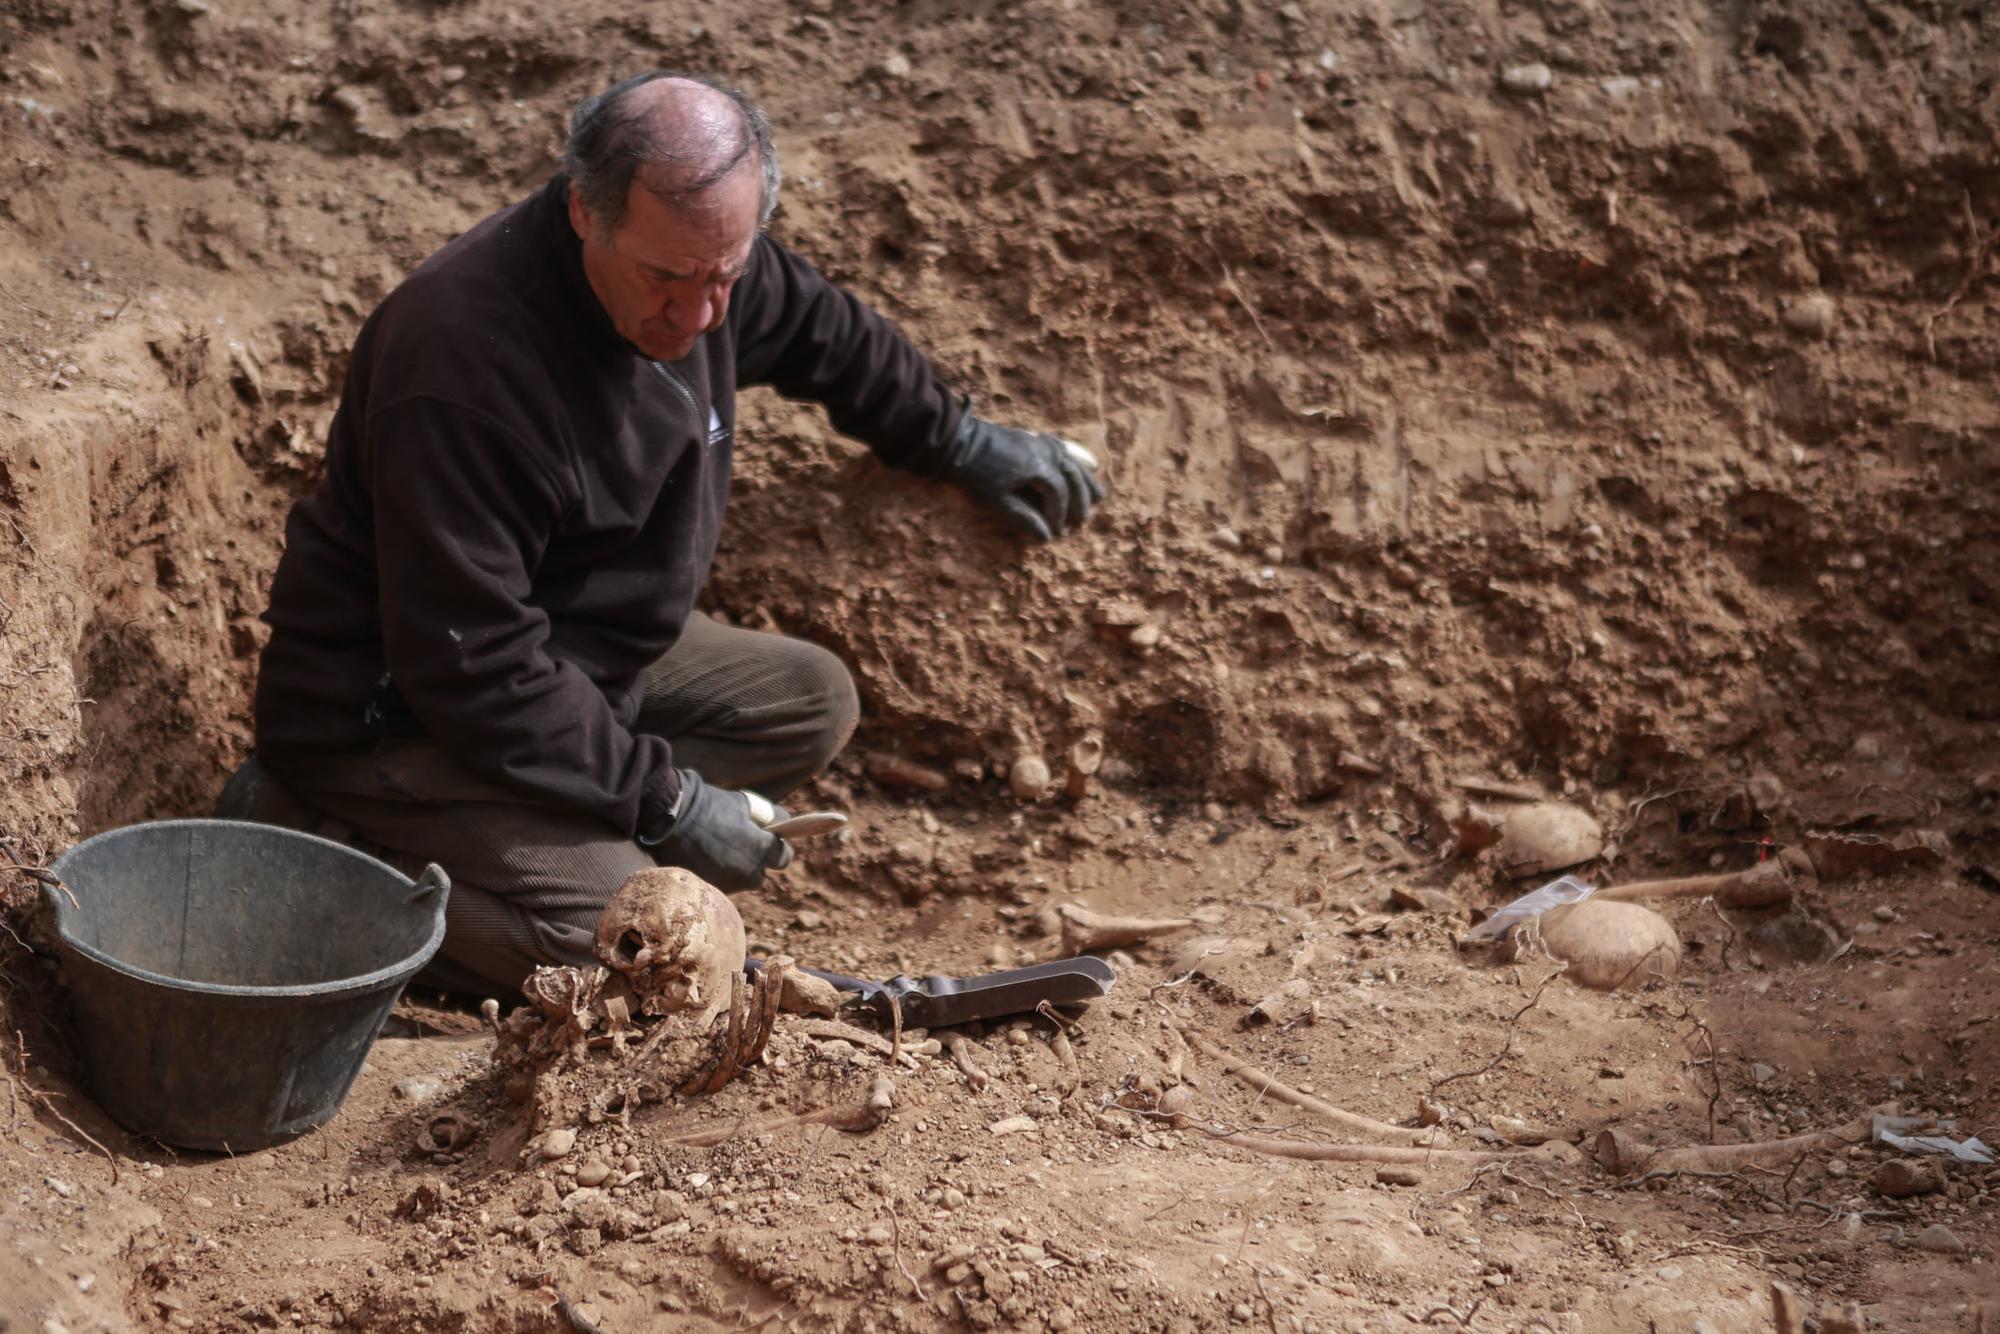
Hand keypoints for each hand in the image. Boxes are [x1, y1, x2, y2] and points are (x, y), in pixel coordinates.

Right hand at [637, 769, 793, 889]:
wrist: (667, 819)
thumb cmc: (707, 806)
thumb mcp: (742, 803)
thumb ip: (766, 816)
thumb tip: (782, 821)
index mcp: (761, 850)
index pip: (783, 857)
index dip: (778, 848)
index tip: (768, 840)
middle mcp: (748, 873)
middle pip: (760, 873)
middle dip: (753, 861)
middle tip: (738, 843)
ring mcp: (727, 885)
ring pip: (738, 880)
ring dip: (733, 868)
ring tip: (714, 849)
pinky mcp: (707, 890)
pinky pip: (719, 884)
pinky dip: (715, 874)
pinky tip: (701, 857)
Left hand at [940, 413, 1105, 541]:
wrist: (956, 442)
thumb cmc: (974, 474)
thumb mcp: (997, 501)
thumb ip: (1024, 518)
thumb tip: (1046, 538)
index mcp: (1037, 466)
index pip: (1059, 493)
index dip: (1060, 514)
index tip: (1058, 531)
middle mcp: (1044, 451)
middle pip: (1072, 476)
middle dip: (1080, 500)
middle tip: (1082, 521)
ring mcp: (1039, 441)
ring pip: (1071, 461)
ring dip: (1085, 480)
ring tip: (1098, 497)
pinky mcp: (1033, 437)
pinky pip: (1062, 448)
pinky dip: (1076, 457)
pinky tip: (1088, 464)